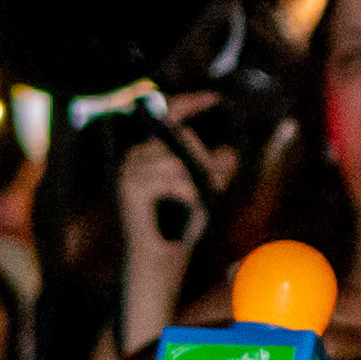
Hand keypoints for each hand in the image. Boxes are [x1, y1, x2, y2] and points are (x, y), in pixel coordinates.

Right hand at [116, 94, 235, 255]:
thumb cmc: (179, 225)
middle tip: (214, 185)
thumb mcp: (205, 191)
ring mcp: (131, 172)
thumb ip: (215, 170)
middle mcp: (136, 157)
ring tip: (197, 201)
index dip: (190, 103)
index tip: (213, 98)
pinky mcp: (133, 189)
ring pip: (181, 161)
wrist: (161, 260)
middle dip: (207, 162)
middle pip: (183, 139)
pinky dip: (188, 193)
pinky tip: (188, 206)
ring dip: (199, 182)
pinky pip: (175, 180)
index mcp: (150, 152)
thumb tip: (229, 152)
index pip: (167, 116)